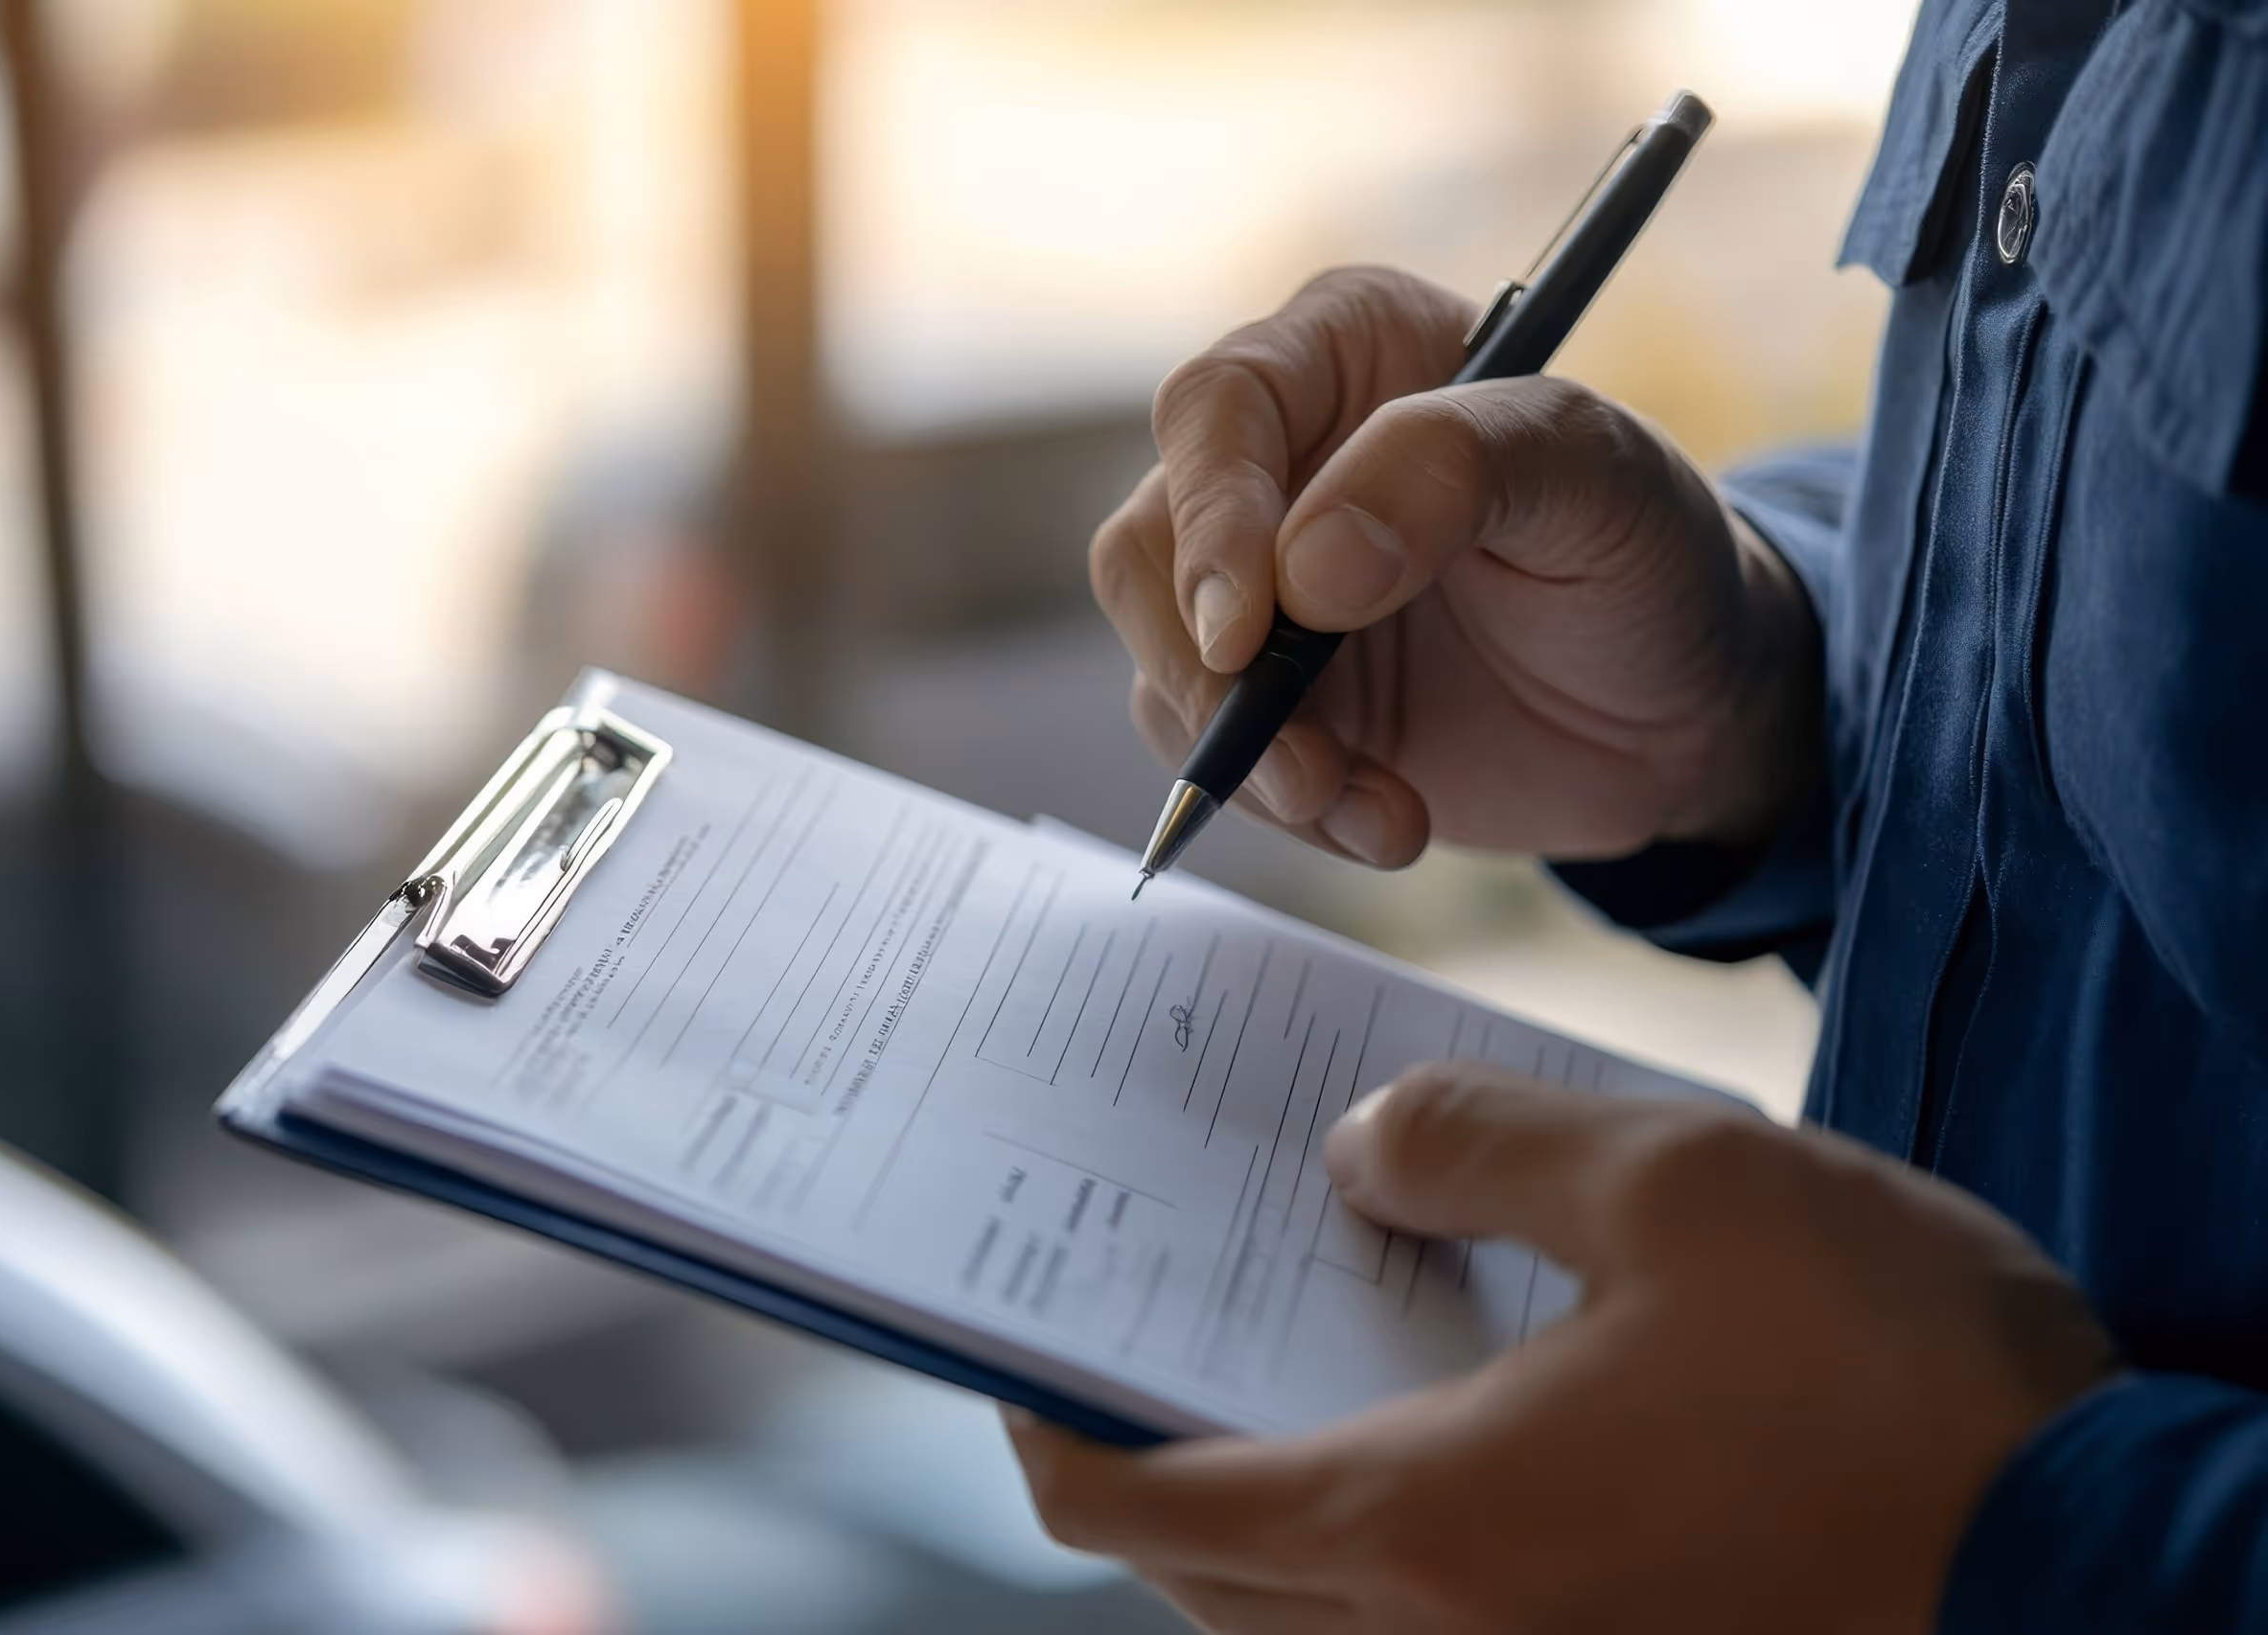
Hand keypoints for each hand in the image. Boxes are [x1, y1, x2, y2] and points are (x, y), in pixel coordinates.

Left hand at [1008, 1065, 2118, 1633]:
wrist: (2097, 1565)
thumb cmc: (1892, 1379)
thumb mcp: (1674, 1185)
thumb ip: (1478, 1149)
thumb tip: (1360, 1158)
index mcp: (1423, 1529)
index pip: (1127, 1504)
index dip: (1039, 1414)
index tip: (1017, 1321)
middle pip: (1201, 1572)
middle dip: (1143, 1446)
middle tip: (1153, 1303)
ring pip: (1312, 1611)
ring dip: (1266, 1491)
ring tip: (1298, 1326)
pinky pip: (1432, 1615)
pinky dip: (1387, 1522)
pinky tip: (1456, 1389)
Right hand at [1096, 266, 1820, 864]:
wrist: (1686, 711)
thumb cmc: (1650, 556)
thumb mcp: (1602, 480)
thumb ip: (1458, 471)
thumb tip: (1306, 568)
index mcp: (1348, 350)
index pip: (1218, 405)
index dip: (1211, 518)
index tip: (1247, 631)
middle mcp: (1278, 458)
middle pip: (1149, 545)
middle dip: (1205, 671)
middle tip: (1299, 761)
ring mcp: (1258, 586)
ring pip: (1165, 662)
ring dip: (1249, 759)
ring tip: (1374, 809)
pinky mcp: (1264, 698)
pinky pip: (1214, 754)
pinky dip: (1288, 810)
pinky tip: (1386, 822)